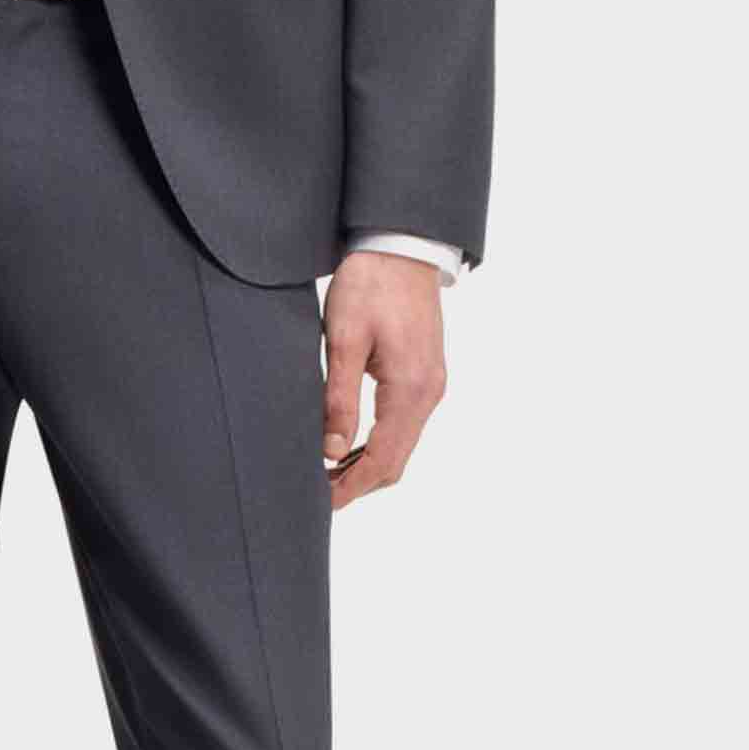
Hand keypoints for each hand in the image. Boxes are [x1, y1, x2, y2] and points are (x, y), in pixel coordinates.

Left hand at [320, 252, 445, 510]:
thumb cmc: (370, 285)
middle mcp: (428, 392)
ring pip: (401, 444)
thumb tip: (333, 450)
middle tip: (317, 493)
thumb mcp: (344, 340)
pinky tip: (350, 443)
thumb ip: (339, 398)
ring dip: (368, 464)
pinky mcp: (425, 374)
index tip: (321, 503)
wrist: (400, 246)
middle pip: (397, 460)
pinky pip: (404, 423)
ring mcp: (431, 384)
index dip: (351, 487)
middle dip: (358, 483)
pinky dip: (379, 442)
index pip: (383, 459)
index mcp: (410, 388)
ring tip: (327, 473)